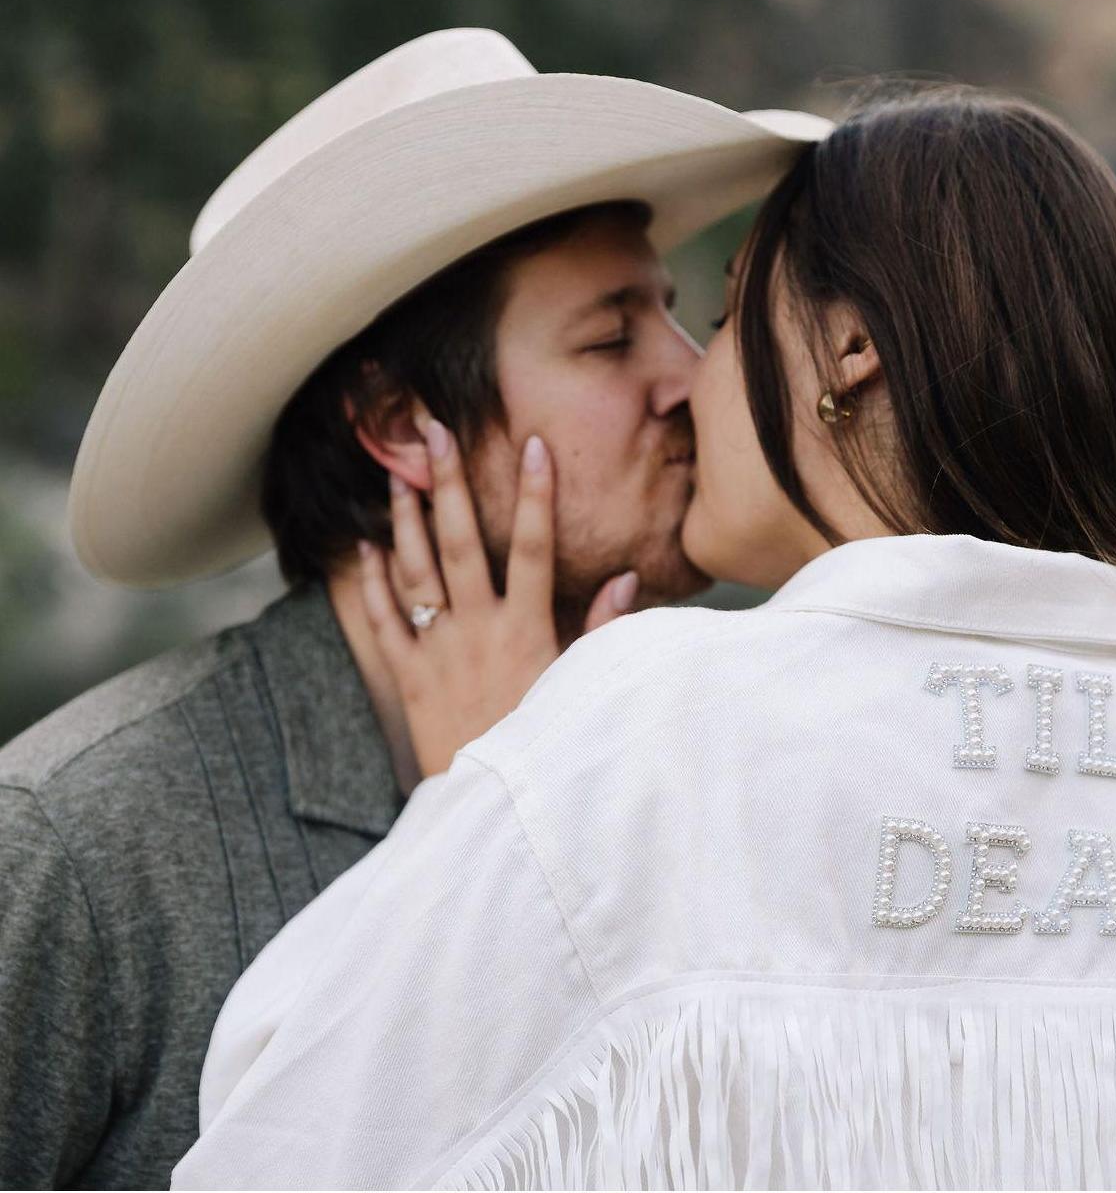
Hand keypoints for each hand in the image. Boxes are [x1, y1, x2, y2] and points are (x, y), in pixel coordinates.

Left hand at [358, 421, 639, 777]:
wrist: (494, 807)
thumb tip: (626, 579)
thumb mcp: (580, 685)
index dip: (535, 496)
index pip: (533, 547)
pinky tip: (365, 547)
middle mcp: (479, 629)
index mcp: (527, 628)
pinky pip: (384, 622)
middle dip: (447, 482)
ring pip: (416, 571)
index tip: (535, 446)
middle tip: (433, 432)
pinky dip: (372, 584)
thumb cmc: (545, 742)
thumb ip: (602, 630)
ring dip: (404, 519)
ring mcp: (439, 650)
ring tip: (393, 471)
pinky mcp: (409, 677)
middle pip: (460, 542)